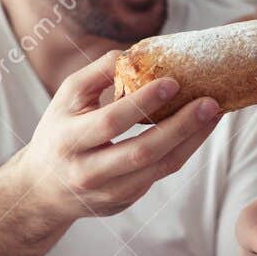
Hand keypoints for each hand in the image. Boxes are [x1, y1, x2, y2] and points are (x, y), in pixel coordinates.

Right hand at [17, 49, 221, 220]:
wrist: (43, 189)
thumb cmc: (59, 132)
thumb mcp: (66, 99)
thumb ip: (97, 74)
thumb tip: (134, 53)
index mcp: (69, 140)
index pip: (111, 122)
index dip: (143, 102)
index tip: (173, 82)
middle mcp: (87, 171)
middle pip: (142, 152)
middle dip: (180, 127)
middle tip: (210, 103)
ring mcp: (108, 192)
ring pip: (158, 168)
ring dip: (191, 141)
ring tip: (213, 115)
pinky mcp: (123, 202)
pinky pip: (158, 175)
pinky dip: (182, 151)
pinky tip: (197, 131)